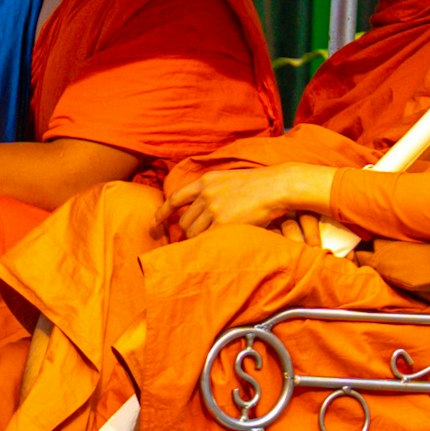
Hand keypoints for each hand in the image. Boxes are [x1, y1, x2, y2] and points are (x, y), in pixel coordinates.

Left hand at [168, 162, 328, 238]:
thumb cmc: (259, 185)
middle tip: (197, 243)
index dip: (161, 214)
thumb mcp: (229, 180)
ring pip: (194, 233)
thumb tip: (202, 207)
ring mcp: (213, 209)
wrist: (276, 186)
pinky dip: (207, 247)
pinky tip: (213, 250)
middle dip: (188, 234)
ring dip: (199, 241)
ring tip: (212, 244)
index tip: (152, 225)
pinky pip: (207, 240)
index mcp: (205, 181)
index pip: (175, 198)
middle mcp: (205, 194)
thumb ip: (213, 190)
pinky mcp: (223, 222)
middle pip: (185, 222)